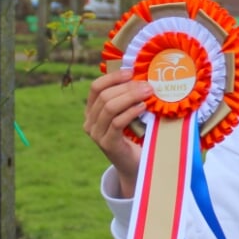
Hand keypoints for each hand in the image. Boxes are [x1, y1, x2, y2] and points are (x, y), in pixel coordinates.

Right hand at [83, 68, 151, 197]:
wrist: (133, 166)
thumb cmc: (133, 136)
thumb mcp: (127, 114)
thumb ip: (127, 98)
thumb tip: (141, 76)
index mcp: (91, 111)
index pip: (95, 88)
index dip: (112, 77)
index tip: (131, 72)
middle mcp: (90, 122)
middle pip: (105, 96)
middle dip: (127, 88)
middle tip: (147, 85)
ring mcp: (97, 134)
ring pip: (110, 108)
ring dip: (131, 97)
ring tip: (148, 93)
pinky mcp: (108, 144)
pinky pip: (117, 123)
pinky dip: (131, 112)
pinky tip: (143, 107)